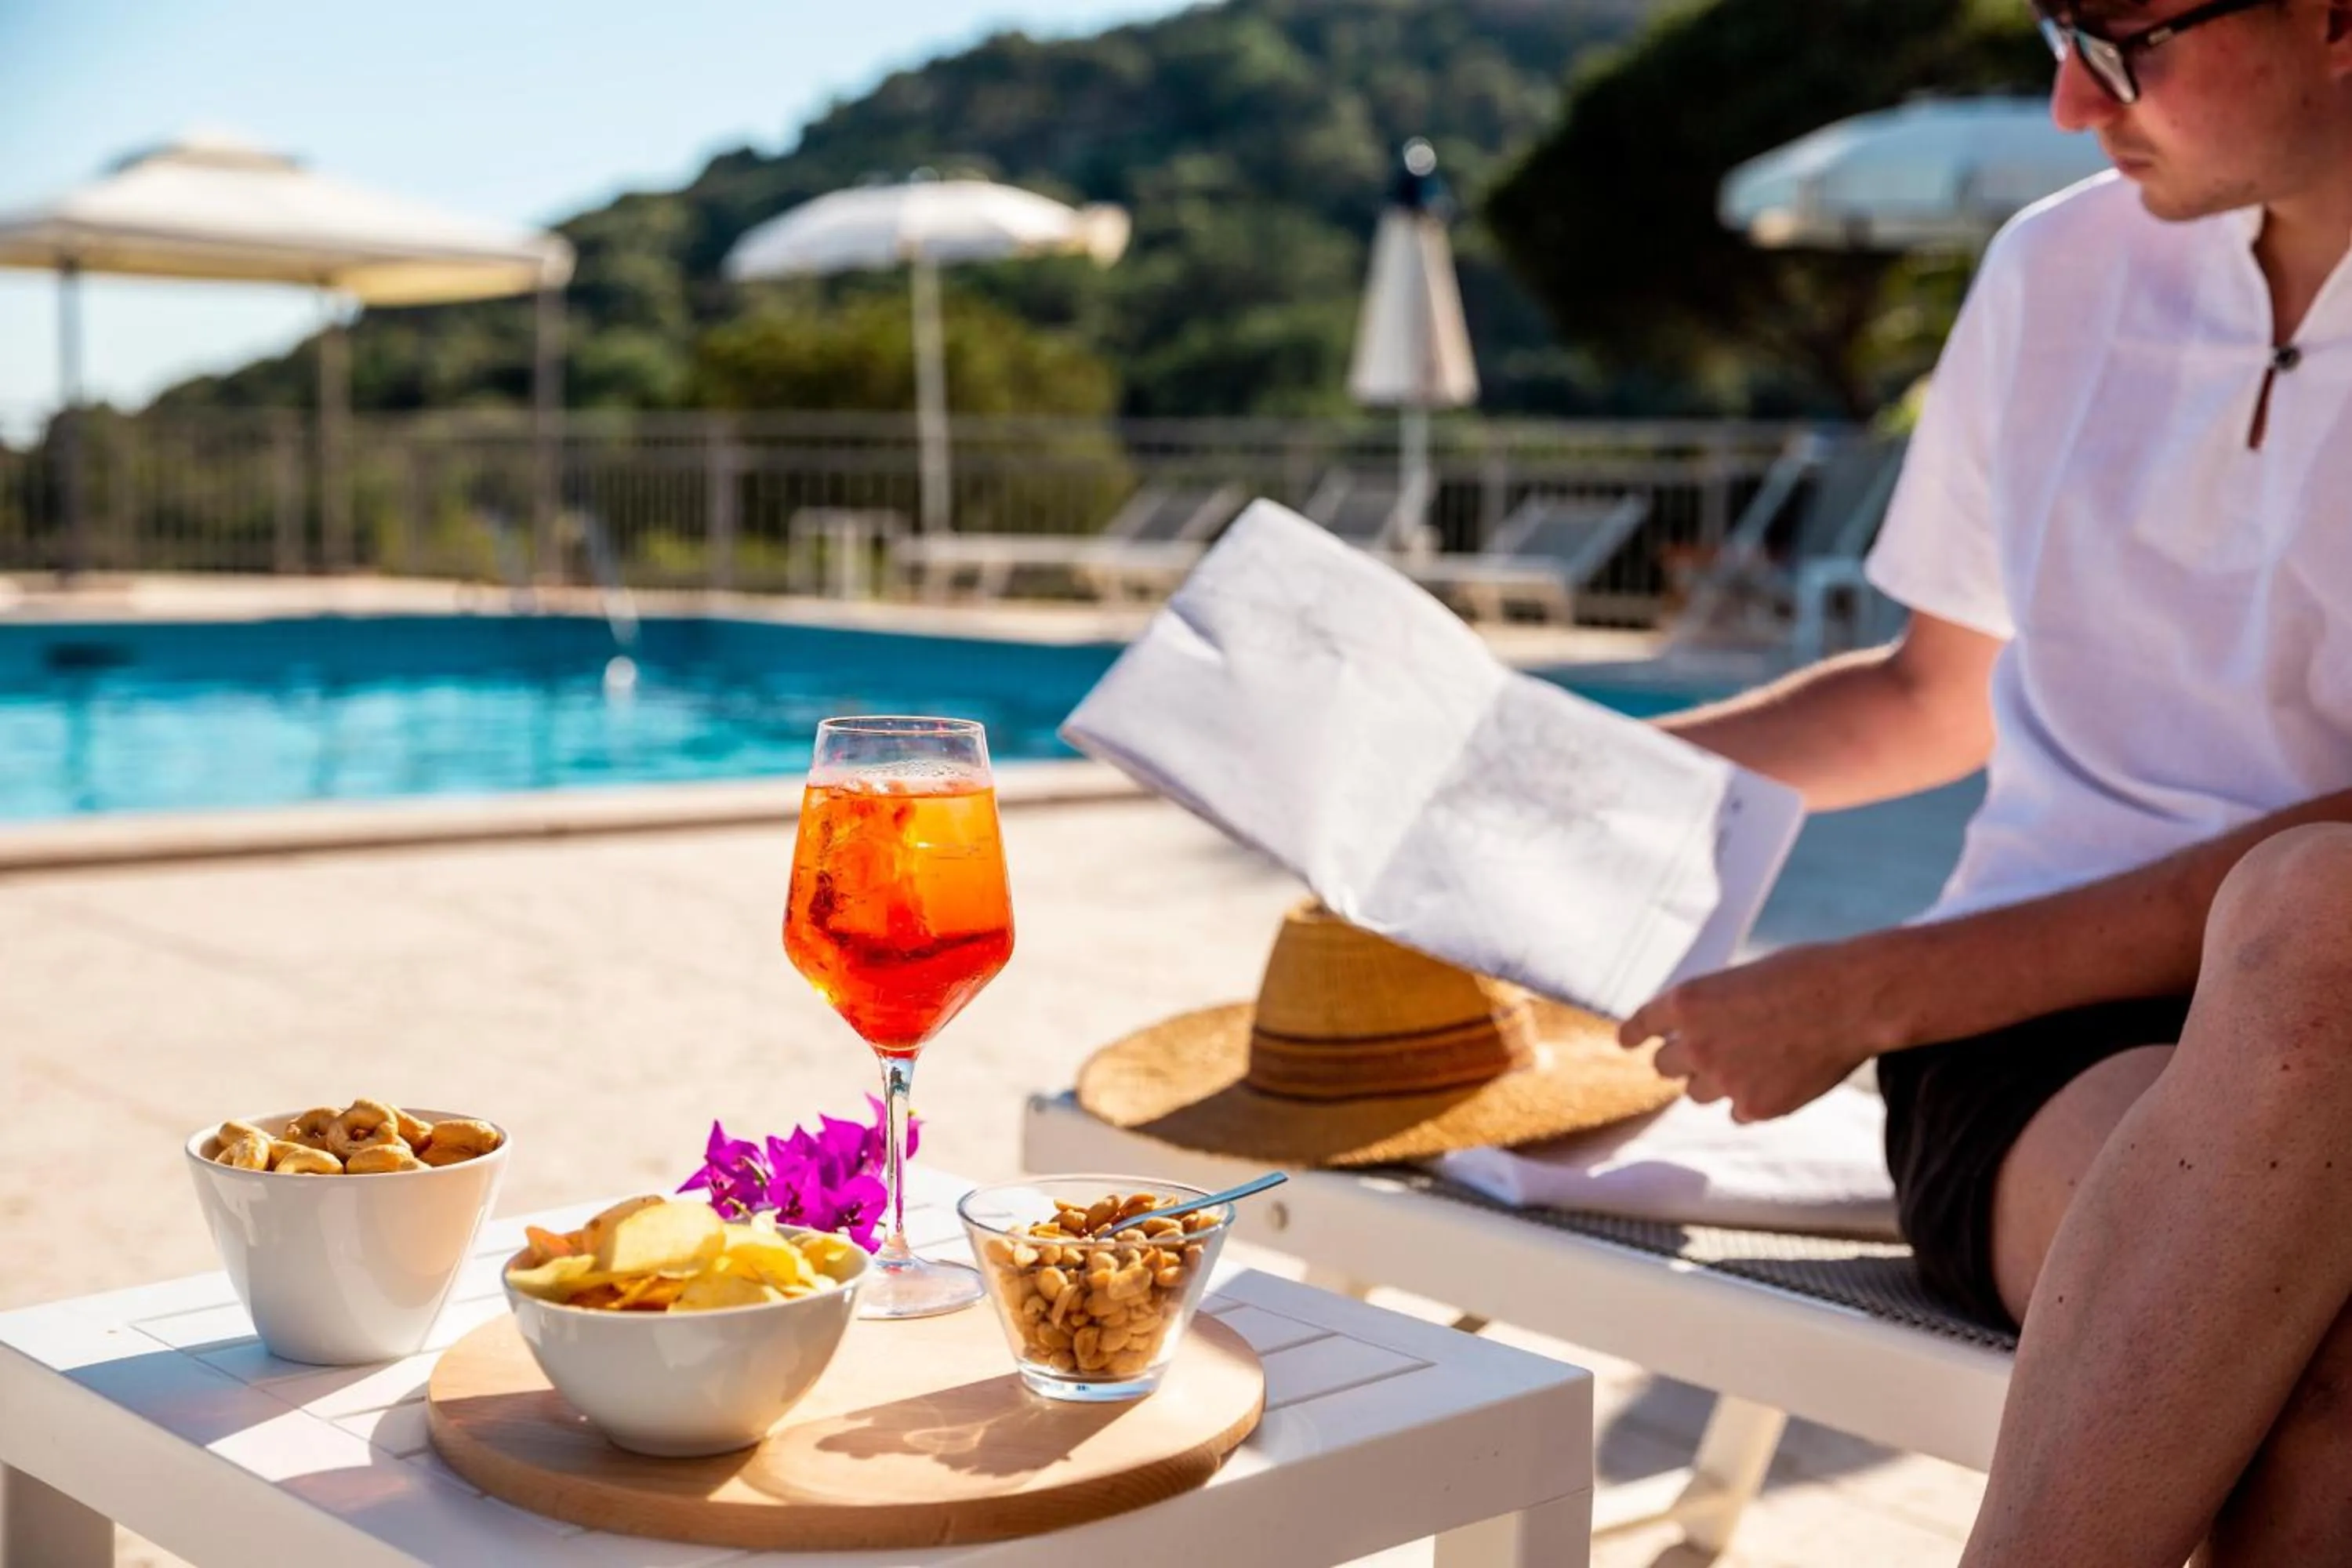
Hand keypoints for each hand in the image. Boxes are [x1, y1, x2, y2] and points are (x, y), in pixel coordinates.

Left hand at [1618, 936, 1909, 1122]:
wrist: (1853, 1000)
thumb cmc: (1806, 975)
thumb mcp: (1743, 979)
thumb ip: (1712, 1011)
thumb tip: (1697, 1039)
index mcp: (1687, 1002)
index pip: (1640, 1026)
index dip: (1632, 1035)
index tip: (1628, 1043)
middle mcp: (1695, 1043)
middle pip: (1663, 1067)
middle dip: (1680, 1061)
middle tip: (1704, 1054)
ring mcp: (1723, 1079)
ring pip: (1697, 1093)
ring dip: (1715, 1081)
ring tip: (1756, 1059)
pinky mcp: (1754, 1107)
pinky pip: (1736, 1112)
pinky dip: (1751, 1100)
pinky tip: (1781, 1078)